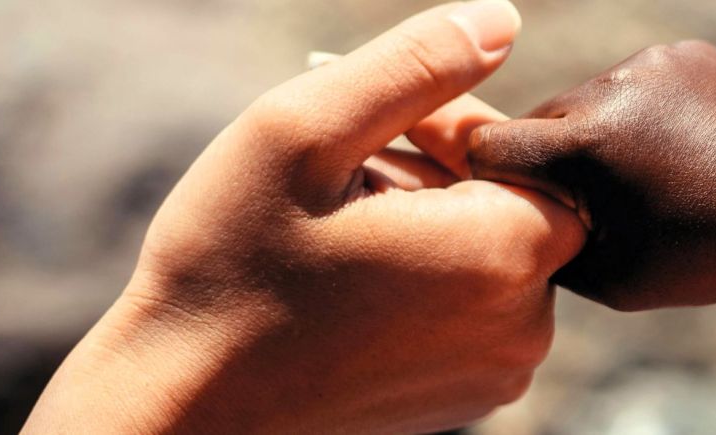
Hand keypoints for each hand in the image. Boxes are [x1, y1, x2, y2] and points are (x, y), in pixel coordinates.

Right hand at [25, 1, 584, 432]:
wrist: (186, 409)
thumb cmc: (231, 268)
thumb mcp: (306, 133)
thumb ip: (417, 66)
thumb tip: (501, 18)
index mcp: (503, 255)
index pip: (529, 153)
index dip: (458, 129)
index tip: (381, 131)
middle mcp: (522, 326)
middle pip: (514, 206)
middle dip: (439, 175)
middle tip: (350, 179)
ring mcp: (496, 372)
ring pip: (491, 256)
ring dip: (428, 224)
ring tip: (342, 233)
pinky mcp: (465, 398)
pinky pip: (469, 308)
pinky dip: (424, 278)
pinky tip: (351, 282)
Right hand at [470, 41, 715, 310]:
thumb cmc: (705, 252)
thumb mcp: (614, 278)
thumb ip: (548, 248)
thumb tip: (508, 225)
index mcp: (584, 146)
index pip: (491, 145)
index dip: (495, 178)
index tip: (522, 202)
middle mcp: (607, 89)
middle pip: (539, 119)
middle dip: (552, 157)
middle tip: (591, 198)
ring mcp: (649, 64)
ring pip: (586, 98)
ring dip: (597, 133)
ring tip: (645, 173)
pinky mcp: (681, 52)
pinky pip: (633, 81)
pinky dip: (641, 112)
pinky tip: (675, 147)